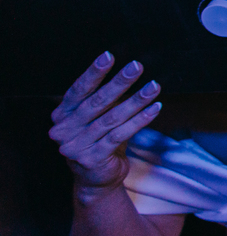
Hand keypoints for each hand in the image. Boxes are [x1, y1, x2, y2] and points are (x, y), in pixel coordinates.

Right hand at [49, 52, 161, 191]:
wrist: (96, 180)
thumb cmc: (99, 140)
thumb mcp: (97, 118)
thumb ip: (104, 99)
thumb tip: (128, 71)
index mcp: (62, 115)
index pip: (78, 90)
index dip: (93, 73)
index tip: (109, 56)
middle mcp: (64, 130)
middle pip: (96, 102)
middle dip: (119, 82)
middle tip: (137, 66)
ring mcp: (76, 146)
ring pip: (112, 118)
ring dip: (136, 100)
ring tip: (154, 87)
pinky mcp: (93, 158)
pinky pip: (121, 134)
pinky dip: (140, 120)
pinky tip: (155, 108)